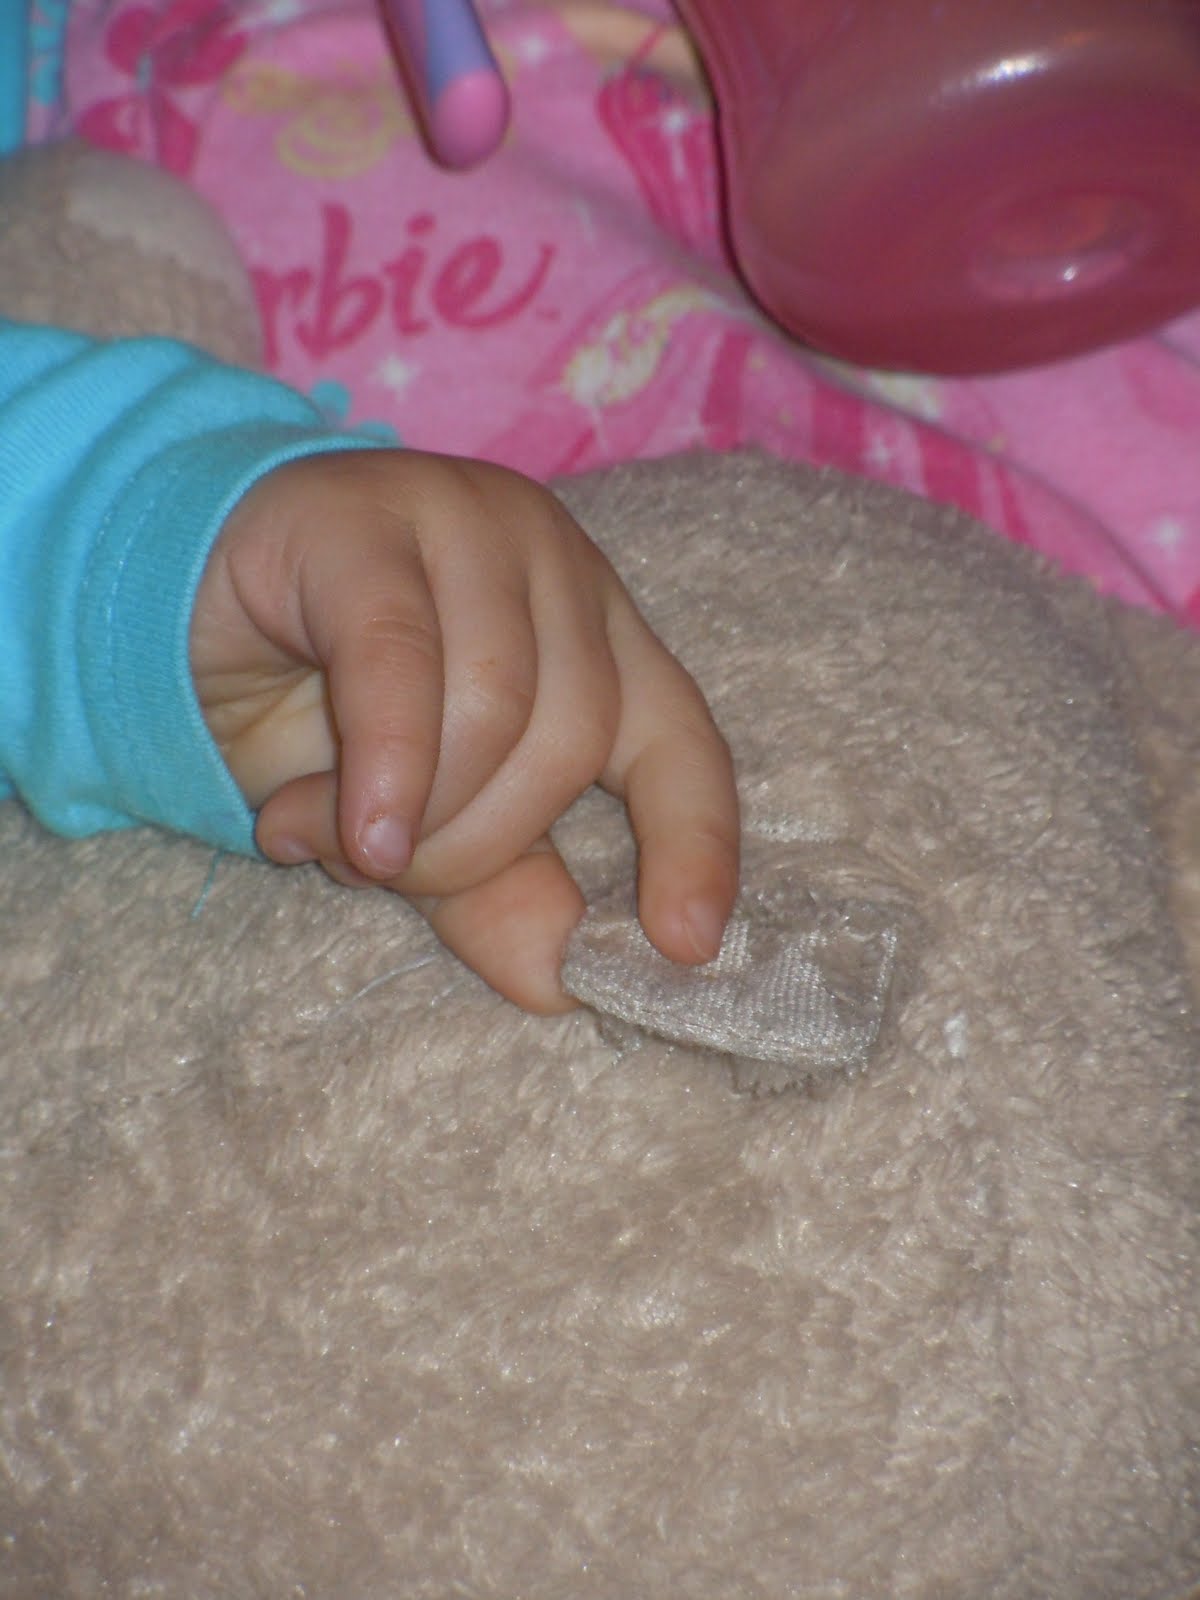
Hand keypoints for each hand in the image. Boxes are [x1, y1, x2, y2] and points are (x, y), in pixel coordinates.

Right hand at [190, 449, 738, 1011]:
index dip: (697, 841)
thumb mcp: (425, 826)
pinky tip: (357, 832)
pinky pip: (399, 661)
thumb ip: (498, 891)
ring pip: (495, 702)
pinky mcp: (364, 518)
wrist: (175, 613)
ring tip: (336, 835)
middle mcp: (554, 567)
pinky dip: (388, 766)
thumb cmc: (320, 718)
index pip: (682, 738)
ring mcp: (467, 522)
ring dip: (421, 812)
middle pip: (574, 735)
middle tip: (387, 871)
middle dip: (483, 842)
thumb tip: (567, 983)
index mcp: (595, 636)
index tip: (685, 944)